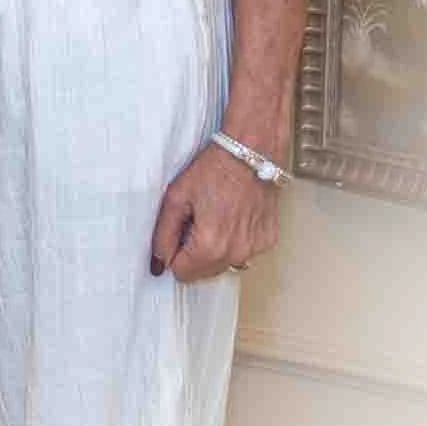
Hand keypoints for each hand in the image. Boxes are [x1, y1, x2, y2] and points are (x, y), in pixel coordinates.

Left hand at [149, 141, 279, 282]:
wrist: (251, 152)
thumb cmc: (214, 169)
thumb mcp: (176, 197)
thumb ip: (163, 234)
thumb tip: (159, 263)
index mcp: (209, 246)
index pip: (182, 273)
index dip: (174, 253)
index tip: (178, 231)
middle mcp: (236, 254)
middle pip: (203, 272)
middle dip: (194, 253)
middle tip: (196, 220)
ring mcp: (255, 249)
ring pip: (225, 264)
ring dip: (215, 249)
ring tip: (216, 216)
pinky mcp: (268, 241)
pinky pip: (244, 252)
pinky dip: (236, 240)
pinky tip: (233, 216)